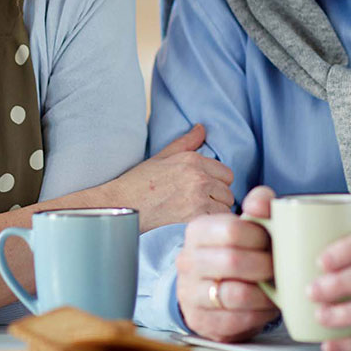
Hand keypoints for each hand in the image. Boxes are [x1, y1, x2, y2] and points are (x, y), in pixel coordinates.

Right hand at [104, 124, 235, 232]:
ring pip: (225, 206)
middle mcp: (198, 175)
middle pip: (228, 190)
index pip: (226, 173)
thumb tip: (202, 128)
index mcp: (192, 159)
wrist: (122, 204)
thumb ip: (186, 142)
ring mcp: (197, 196)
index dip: (218, 183)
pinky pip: (217, 219)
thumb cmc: (139, 181)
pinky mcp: (194, 215)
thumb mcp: (162, 156)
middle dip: (218, 198)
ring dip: (216, 211)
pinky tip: (197, 222)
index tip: (206, 190)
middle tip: (202, 204)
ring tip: (199, 213)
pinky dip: (211, 222)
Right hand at [176, 185, 279, 341]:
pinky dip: (259, 314)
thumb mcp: (244, 225)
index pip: (232, 230)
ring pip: (236, 294)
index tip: (273, 243)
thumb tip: (261, 203)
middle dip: (266, 266)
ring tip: (277, 288)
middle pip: (233, 261)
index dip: (261, 237)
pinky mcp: (201, 320)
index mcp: (198, 231)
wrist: (208, 290)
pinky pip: (237, 320)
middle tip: (279, 267)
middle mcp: (187, 261)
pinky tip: (266, 306)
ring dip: (265, 293)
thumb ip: (259, 205)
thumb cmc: (234, 251)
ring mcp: (190, 293)